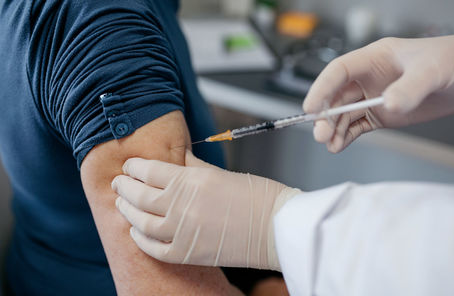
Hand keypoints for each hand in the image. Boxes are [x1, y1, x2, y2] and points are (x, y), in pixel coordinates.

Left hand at [111, 150, 300, 270]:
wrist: (278, 228)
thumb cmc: (259, 197)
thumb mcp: (223, 173)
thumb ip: (195, 167)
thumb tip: (179, 158)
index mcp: (192, 181)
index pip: (150, 170)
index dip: (135, 167)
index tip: (130, 165)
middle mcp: (182, 206)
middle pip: (139, 194)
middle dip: (124, 186)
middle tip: (119, 182)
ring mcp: (183, 232)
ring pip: (141, 221)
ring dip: (127, 211)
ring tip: (122, 204)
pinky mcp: (189, 253)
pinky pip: (154, 249)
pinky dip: (140, 240)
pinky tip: (135, 231)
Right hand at [304, 29, 453, 152]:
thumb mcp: (433, 70)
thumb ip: (409, 88)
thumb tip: (387, 104)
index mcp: (375, 58)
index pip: (339, 71)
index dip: (322, 88)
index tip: (311, 107)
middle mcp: (369, 78)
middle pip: (337, 96)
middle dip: (325, 115)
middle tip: (321, 133)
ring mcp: (375, 98)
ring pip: (344, 114)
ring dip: (333, 129)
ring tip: (329, 144)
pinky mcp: (383, 115)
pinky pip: (357, 126)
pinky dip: (346, 137)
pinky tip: (338, 145)